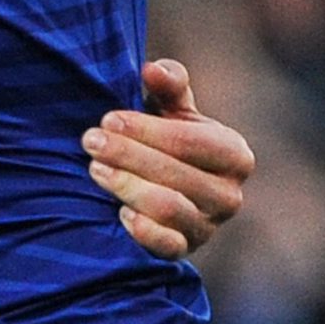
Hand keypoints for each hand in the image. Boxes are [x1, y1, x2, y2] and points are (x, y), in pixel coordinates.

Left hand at [84, 56, 253, 260]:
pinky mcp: (185, 253)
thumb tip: (152, 70)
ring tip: (95, 168)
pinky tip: (118, 212)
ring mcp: (209, 227)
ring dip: (126, 185)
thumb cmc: (168, 142)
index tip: (108, 119)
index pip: (189, 141)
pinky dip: (142, 229)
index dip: (145, 130)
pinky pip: (166, 246)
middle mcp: (229, 194)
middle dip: (127, 154)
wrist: (163, 192)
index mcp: (234, 154)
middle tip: (90, 140)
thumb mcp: (172, 111)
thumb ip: (169, 86)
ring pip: (167, 207)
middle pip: (175, 173)